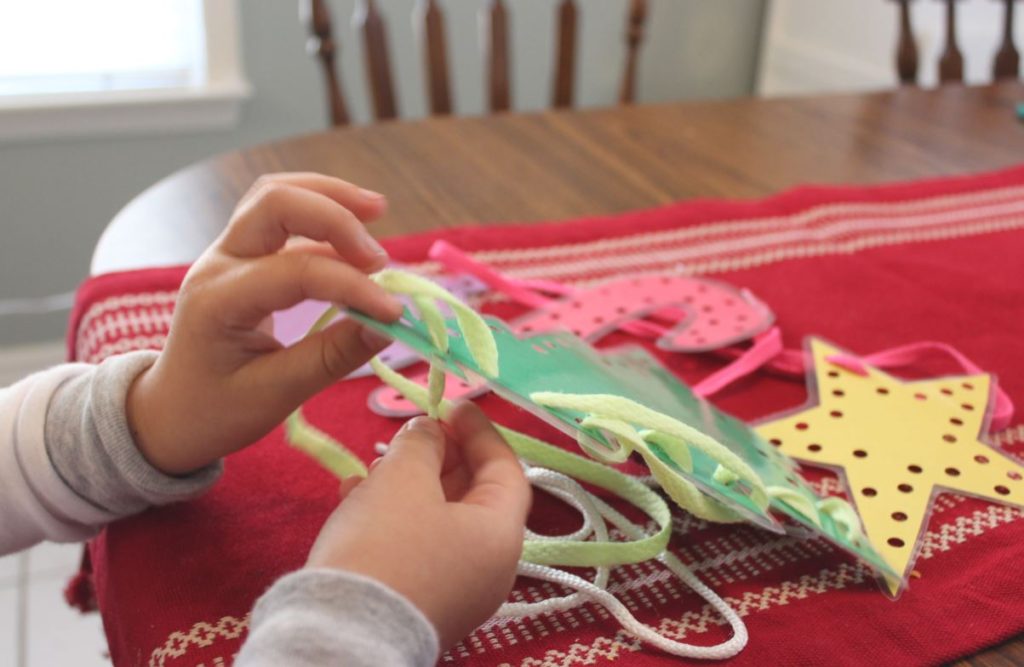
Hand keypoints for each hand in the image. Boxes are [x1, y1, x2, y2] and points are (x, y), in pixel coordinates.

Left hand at [127, 173, 403, 474]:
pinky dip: (321, 210)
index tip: (395, 313)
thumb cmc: (215, 411)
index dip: (354, 287)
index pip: (298, 272)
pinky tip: (356, 227)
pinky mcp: (244, 255)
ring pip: (277, 195)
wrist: (170, 414)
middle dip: (336, 218)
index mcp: (218, 301)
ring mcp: (228, 252)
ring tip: (377, 209)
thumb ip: (332, 356)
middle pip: (275, 203)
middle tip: (380, 260)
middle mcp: (218, 263)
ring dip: (329, 197)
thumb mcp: (276, 395)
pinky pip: (281, 214)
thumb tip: (389, 326)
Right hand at [306, 402, 530, 651]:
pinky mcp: (419, 606)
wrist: (340, 636)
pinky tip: (354, 500)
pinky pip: (416, 549)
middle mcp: (489, 569)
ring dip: (408, 486)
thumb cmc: (385, 546)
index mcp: (501, 536)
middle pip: (472, 496)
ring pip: (438, 521)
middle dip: (437, 458)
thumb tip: (428, 432)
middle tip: (407, 435)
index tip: (450, 404)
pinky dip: (392, 519)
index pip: (505, 469)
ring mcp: (455, 592)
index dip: (479, 431)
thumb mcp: (404, 478)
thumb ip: (422, 444)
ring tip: (371, 467)